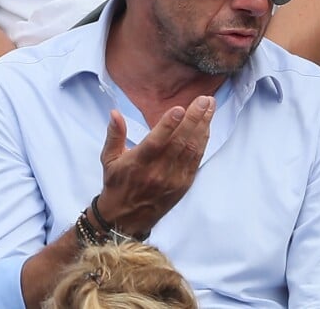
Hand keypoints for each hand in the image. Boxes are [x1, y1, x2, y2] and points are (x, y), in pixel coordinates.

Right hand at [95, 95, 214, 235]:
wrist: (126, 219)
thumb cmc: (117, 183)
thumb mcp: (109, 159)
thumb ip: (114, 134)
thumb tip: (115, 112)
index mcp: (137, 163)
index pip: (155, 142)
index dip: (168, 125)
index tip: (179, 108)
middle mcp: (157, 172)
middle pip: (179, 142)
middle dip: (194, 118)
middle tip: (203, 100)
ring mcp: (173, 179)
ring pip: (191, 148)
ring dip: (203, 125)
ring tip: (210, 106)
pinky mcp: (184, 183)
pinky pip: (196, 159)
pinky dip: (203, 140)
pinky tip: (208, 125)